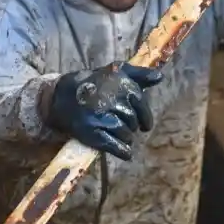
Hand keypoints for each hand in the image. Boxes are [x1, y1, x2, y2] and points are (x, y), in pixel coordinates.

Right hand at [47, 63, 163, 160]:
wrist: (64, 96)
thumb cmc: (96, 84)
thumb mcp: (118, 72)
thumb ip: (140, 74)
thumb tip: (160, 77)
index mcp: (123, 86)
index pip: (142, 107)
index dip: (144, 117)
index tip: (143, 124)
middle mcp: (113, 101)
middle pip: (134, 122)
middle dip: (131, 126)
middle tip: (123, 125)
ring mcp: (102, 118)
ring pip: (126, 135)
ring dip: (126, 138)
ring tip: (117, 134)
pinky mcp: (93, 133)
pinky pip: (116, 147)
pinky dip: (123, 151)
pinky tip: (125, 152)